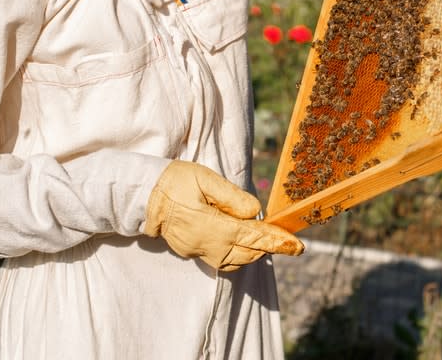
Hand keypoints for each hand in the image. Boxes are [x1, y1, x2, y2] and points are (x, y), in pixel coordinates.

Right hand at [143, 160, 303, 271]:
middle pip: (248, 253)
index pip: (253, 237)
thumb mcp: (206, 179)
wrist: (144, 195)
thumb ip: (232, 196)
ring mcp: (199, 250)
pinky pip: (221, 260)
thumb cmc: (175, 181)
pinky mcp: (192, 251)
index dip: (277, 241)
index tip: (297, 246)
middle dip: (270, 247)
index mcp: (214, 226)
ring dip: (254, 252)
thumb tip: (254, 211)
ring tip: (267, 240)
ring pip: (235, 261)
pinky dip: (237, 255)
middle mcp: (208, 244)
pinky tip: (243, 242)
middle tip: (288, 242)